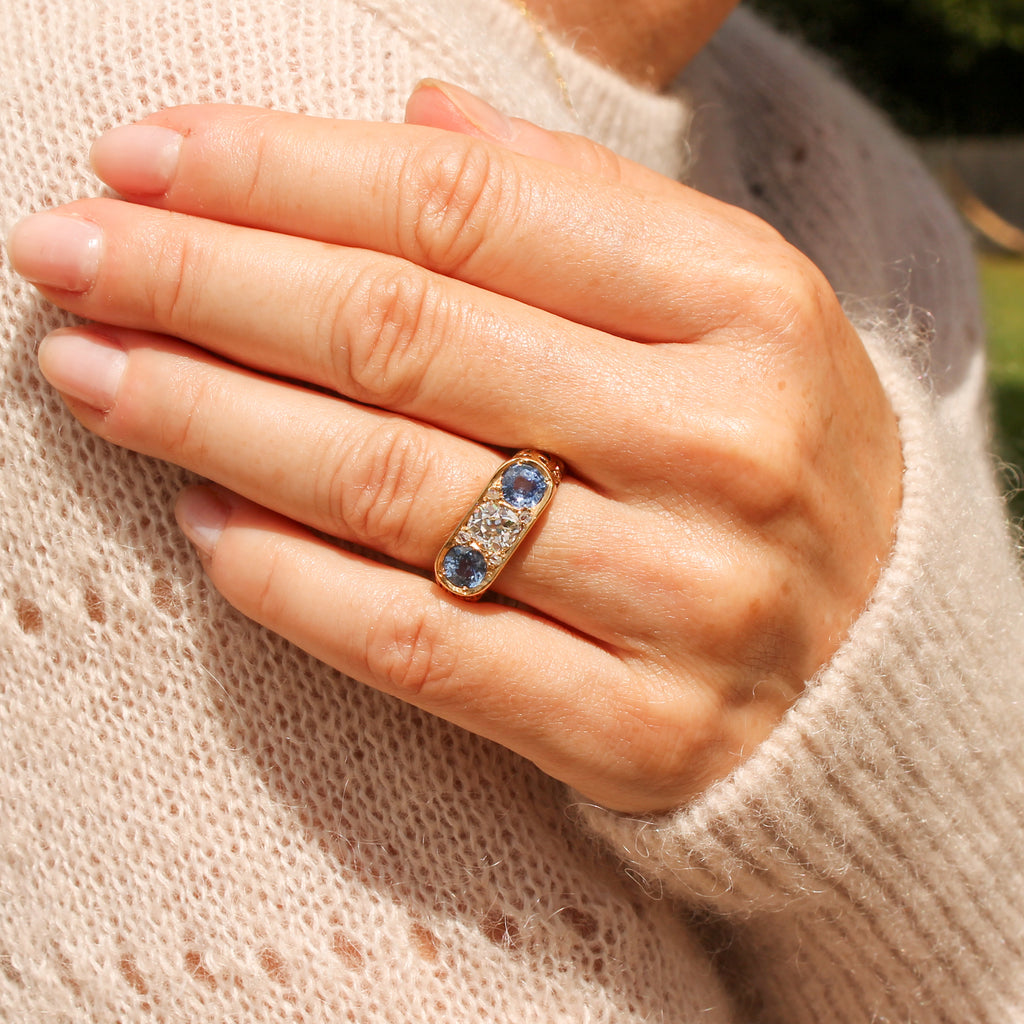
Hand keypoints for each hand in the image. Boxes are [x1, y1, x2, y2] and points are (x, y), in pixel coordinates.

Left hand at [5, 84, 900, 812]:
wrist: (877, 667)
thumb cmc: (777, 456)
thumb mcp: (731, 305)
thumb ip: (580, 205)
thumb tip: (412, 107)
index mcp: (748, 307)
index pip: (468, 211)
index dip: (285, 172)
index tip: (149, 156)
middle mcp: (720, 447)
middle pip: (406, 341)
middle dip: (205, 283)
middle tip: (65, 249)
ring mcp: (683, 602)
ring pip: (394, 494)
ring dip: (212, 424)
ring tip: (90, 371)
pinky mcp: (637, 733)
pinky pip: (426, 653)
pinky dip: (292, 588)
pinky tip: (202, 525)